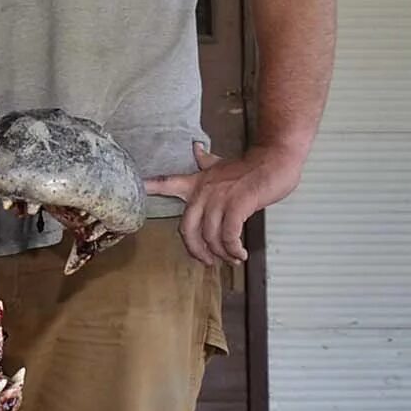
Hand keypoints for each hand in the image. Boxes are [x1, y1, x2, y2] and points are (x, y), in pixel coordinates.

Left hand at [144, 139, 306, 266]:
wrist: (275, 159)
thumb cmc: (250, 166)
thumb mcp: (221, 164)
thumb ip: (205, 161)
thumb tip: (195, 148)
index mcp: (196, 183)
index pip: (166, 183)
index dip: (148, 187)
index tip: (134, 189)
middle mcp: (203, 192)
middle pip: (187, 229)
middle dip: (196, 250)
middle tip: (207, 261)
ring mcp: (220, 198)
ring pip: (210, 236)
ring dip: (221, 253)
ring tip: (231, 259)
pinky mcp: (238, 205)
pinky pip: (228, 235)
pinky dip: (233, 249)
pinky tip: (240, 254)